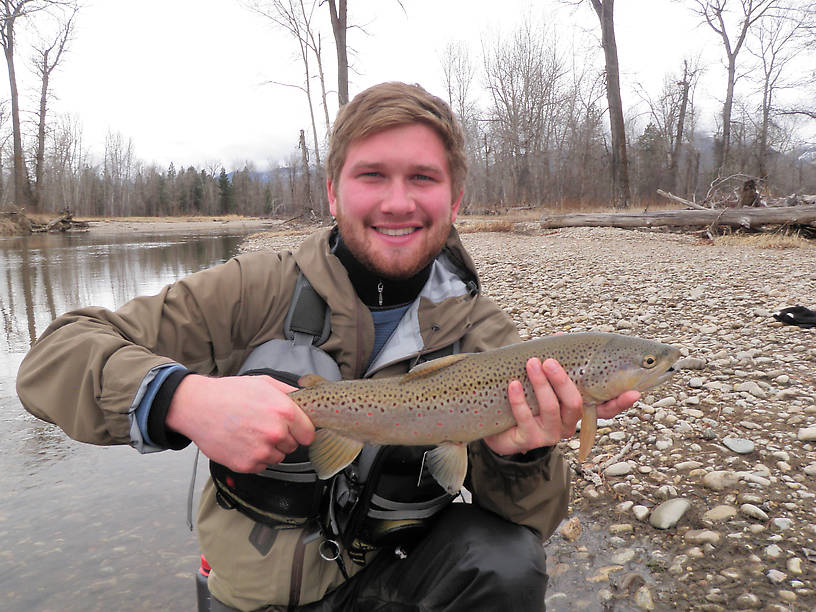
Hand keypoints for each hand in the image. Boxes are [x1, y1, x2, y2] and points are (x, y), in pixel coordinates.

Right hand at [165, 374, 314, 472]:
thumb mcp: (264, 383)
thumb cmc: (229, 393)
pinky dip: (254, 458)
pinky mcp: (246, 464)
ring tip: (251, 433)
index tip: (295, 430)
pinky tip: (242, 443)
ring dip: (269, 449)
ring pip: (277, 457)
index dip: (301, 431)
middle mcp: (275, 433)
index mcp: (284, 411)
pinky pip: (261, 466)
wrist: (198, 407)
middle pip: (293, 446)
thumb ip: (288, 393)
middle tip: (264, 427)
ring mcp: (261, 451)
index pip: (308, 434)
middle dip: (283, 438)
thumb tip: (304, 400)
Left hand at [483, 358, 639, 455]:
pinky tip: (514, 385)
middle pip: (575, 404)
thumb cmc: (526, 396)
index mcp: (577, 409)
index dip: (620, 402)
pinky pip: (526, 418)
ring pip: (552, 409)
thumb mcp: (542, 379)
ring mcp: (549, 435)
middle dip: (562, 381)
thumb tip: (560, 336)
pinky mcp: (528, 441)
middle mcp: (568, 424)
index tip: (634, 391)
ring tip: (531, 364)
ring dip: (541, 384)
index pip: (605, 408)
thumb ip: (555, 360)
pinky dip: (519, 399)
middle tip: (549, 361)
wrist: (494, 422)